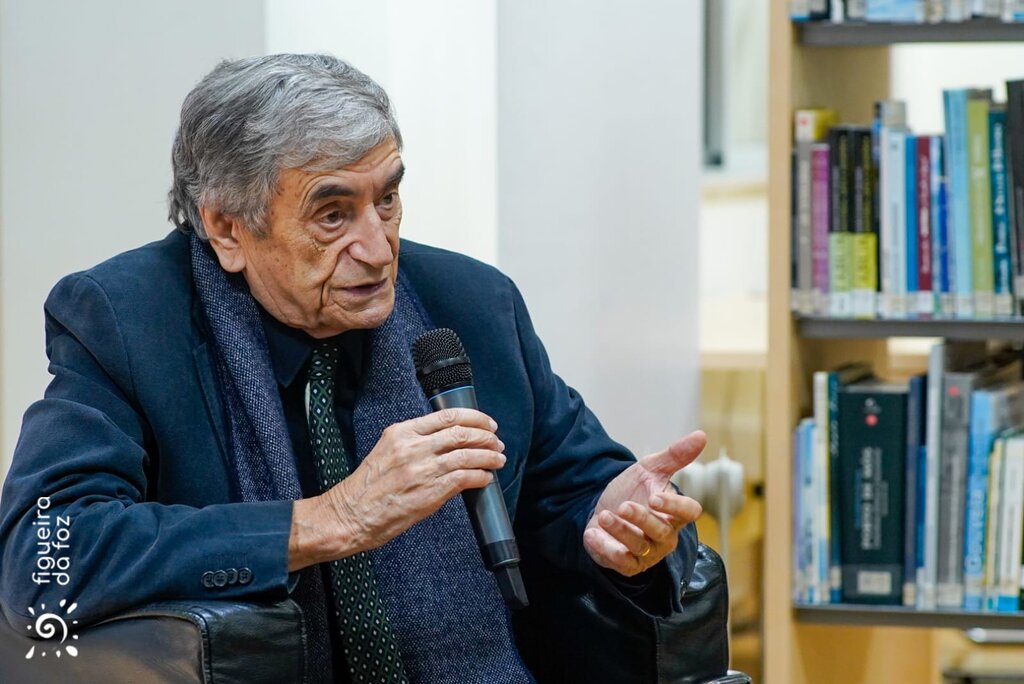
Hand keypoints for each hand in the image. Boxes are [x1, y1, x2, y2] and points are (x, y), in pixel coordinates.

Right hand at [289, 408, 503, 569]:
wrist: (350, 515)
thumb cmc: (367, 488)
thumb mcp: (386, 451)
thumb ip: (414, 443)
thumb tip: (447, 444)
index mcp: (402, 432)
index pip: (447, 416)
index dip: (474, 418)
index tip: (487, 423)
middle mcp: (413, 447)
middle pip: (461, 433)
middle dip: (486, 436)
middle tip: (497, 443)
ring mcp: (422, 469)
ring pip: (467, 454)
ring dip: (488, 457)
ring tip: (497, 459)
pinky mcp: (429, 492)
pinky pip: (464, 478)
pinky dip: (480, 477)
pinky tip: (485, 479)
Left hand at [583, 431, 705, 576]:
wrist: (603, 507)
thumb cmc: (632, 490)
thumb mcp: (649, 469)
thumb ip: (675, 456)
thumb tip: (702, 435)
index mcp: (675, 512)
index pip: (688, 513)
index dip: (675, 507)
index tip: (655, 497)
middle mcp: (665, 535)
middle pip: (662, 531)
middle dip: (642, 519)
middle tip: (623, 506)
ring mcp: (648, 552)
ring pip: (640, 547)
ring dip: (621, 531)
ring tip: (604, 516)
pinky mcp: (628, 564)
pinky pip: (621, 562)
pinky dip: (606, 549)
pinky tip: (592, 535)